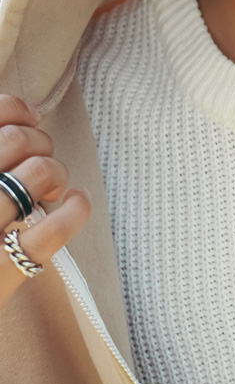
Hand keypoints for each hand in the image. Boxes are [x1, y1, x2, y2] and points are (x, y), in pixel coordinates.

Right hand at [0, 95, 89, 303]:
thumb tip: (25, 120)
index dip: (15, 109)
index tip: (29, 119)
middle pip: (16, 140)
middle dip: (40, 143)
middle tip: (41, 162)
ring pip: (36, 173)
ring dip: (56, 172)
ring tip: (53, 189)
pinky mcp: (1, 273)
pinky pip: (50, 232)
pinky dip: (74, 212)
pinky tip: (77, 204)